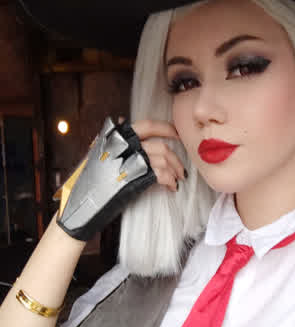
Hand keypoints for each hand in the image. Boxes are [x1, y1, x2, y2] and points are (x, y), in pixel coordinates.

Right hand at [55, 116, 184, 240]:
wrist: (81, 205)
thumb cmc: (88, 183)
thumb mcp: (97, 154)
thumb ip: (112, 139)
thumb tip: (122, 121)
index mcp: (115, 138)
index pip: (145, 125)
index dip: (164, 128)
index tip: (175, 133)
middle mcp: (123, 146)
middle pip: (159, 142)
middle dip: (176, 153)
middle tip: (182, 163)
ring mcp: (129, 161)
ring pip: (163, 158)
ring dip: (175, 169)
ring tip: (177, 178)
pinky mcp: (135, 179)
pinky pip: (162, 175)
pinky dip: (170, 181)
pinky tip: (171, 186)